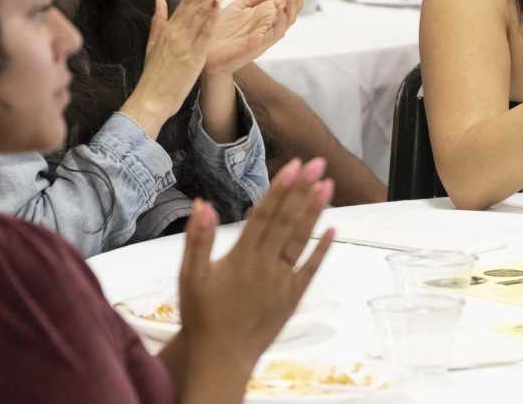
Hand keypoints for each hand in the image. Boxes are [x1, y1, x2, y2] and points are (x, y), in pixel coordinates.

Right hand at [120, 0, 230, 135]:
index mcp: (168, 29)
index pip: (187, 1)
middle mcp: (175, 32)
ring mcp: (183, 43)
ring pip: (200, 13)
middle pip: (195, 2)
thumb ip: (158, 20)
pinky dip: (210, 18)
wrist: (150, 100)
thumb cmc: (154, 75)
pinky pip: (202, 34)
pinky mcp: (190, 56)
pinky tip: (218, 4)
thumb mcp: (153, 44)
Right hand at [178, 158, 334, 375]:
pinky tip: (333, 228)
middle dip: (302, 190)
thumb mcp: (190, 276)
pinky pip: (310, 269)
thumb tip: (202, 204)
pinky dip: (322, 249)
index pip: (264, 215)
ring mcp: (282, 281)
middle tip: (317, 163)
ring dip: (314, 212)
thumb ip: (198, 239)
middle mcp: (266, 265)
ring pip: (300, 240)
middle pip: (287, 221)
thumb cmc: (202, 315)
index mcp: (241, 257)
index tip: (293, 165)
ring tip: (327, 185)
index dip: (280, 189)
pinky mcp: (293, 297)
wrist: (220, 359)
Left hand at [203, 0, 304, 75]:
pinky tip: (279, 8)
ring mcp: (265, 36)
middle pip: (292, 10)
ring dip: (292, 4)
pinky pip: (274, 34)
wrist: (205, 51)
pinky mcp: (257, 45)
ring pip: (287, 21)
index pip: (288, 2)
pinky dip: (279, 21)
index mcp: (267, 16)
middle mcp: (270, 26)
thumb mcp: (241, 5)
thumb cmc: (223, 30)